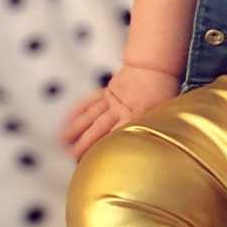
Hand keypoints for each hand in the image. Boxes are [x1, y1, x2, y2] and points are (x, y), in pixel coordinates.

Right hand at [60, 63, 180, 160]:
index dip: (103, 148)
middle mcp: (119, 110)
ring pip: (91, 116)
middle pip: (99, 128)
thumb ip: (153, 128)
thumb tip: (152, 145)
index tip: (93, 159)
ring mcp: (111, 101)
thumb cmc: (163, 88)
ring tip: (63, 140)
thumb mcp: (163, 112)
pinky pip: (89, 102)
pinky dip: (78, 109)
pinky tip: (68, 118)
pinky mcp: (106, 92)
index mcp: (135, 116)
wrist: (154, 66)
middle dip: (85, 143)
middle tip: (73, 155)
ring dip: (77, 128)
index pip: (116, 136)